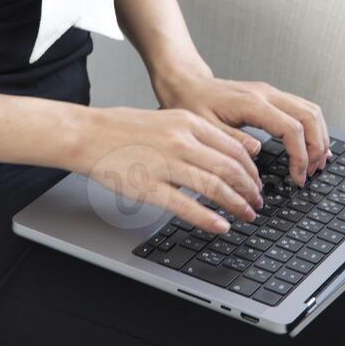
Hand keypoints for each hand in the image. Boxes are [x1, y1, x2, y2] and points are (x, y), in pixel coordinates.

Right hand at [70, 107, 263, 233]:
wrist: (87, 134)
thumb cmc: (123, 129)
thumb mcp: (168, 119)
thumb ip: (198, 134)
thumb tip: (229, 152)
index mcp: (188, 122)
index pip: (234, 147)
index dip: (251, 170)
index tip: (257, 183)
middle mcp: (181, 140)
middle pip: (230, 168)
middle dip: (250, 189)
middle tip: (257, 202)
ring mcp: (165, 163)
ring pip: (214, 186)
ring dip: (236, 204)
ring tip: (246, 215)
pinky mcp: (148, 186)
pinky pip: (186, 206)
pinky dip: (208, 218)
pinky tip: (220, 226)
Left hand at [154, 70, 330, 187]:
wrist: (187, 84)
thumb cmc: (192, 104)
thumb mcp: (203, 128)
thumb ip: (231, 141)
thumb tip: (258, 152)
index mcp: (252, 103)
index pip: (292, 128)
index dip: (300, 156)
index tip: (298, 177)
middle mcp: (267, 94)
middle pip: (309, 116)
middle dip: (317, 147)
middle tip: (312, 172)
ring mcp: (271, 93)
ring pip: (311, 110)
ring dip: (319, 137)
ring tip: (316, 163)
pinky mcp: (271, 97)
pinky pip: (302, 109)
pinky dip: (312, 128)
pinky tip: (311, 145)